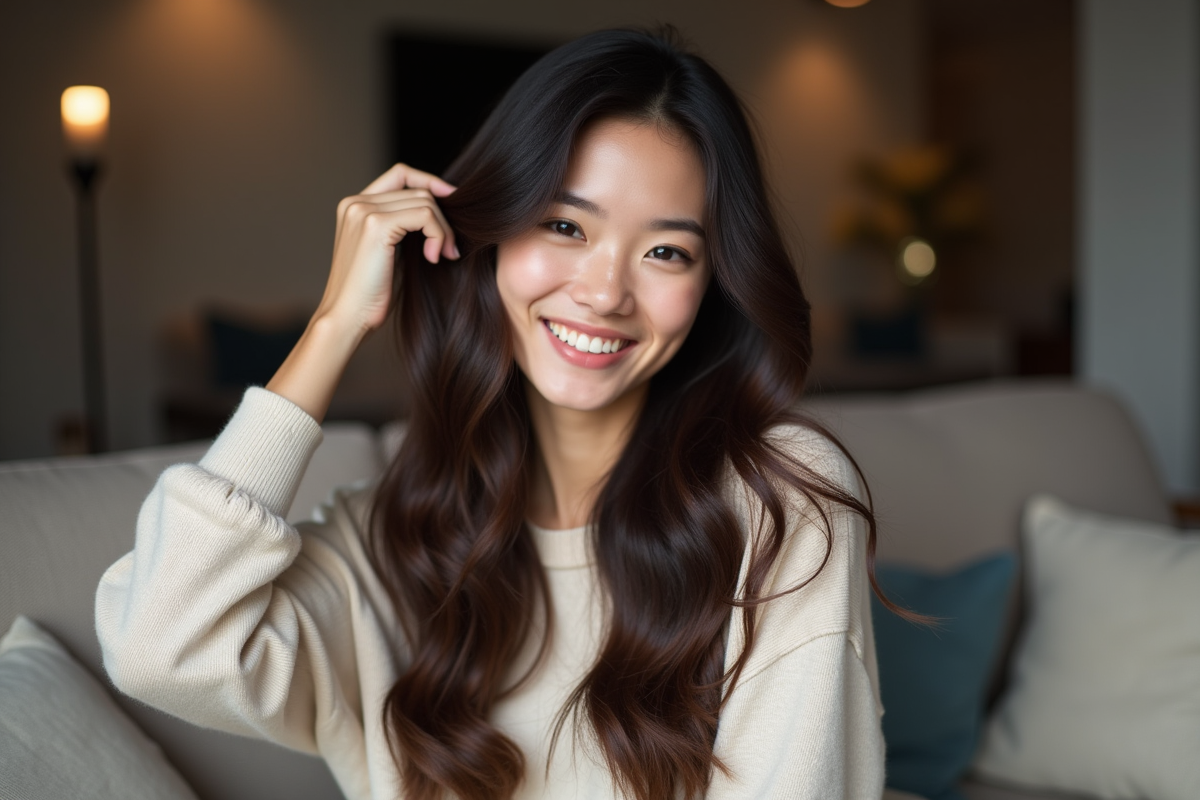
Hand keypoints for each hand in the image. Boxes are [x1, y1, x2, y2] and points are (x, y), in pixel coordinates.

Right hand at [266, 164, 457, 422]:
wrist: (346, 318)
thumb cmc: (368, 295)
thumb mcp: (385, 253)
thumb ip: (401, 227)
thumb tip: (439, 214)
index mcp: (354, 205)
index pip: (401, 174)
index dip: (430, 182)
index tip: (453, 202)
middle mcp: (355, 202)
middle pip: (418, 189)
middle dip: (443, 217)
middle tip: (450, 249)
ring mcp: (363, 210)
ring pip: (425, 201)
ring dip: (443, 229)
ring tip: (443, 255)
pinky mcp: (375, 225)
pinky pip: (425, 214)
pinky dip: (438, 234)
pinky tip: (434, 258)